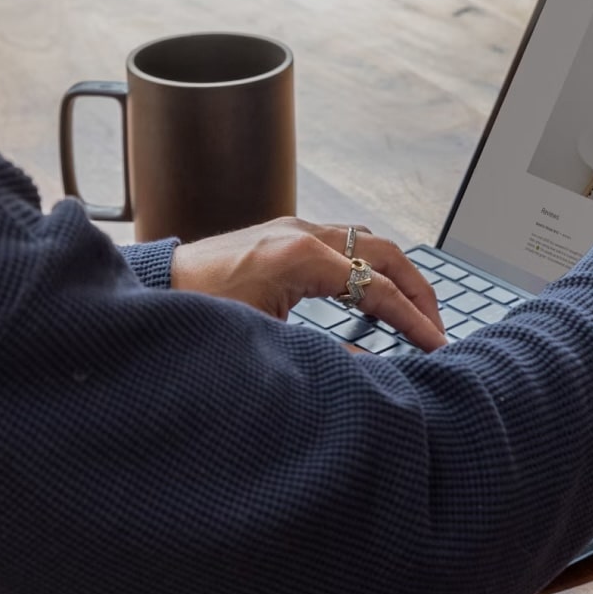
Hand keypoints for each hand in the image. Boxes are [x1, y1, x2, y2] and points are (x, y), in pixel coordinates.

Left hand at [170, 218, 446, 350]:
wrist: (155, 290)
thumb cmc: (198, 315)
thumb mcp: (266, 343)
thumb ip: (325, 353)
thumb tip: (370, 366)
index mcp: (301, 258)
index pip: (378, 288)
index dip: (413, 320)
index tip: (437, 345)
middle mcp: (303, 233)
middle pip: (386, 253)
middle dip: (418, 291)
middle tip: (437, 327)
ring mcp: (295, 227)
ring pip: (369, 241)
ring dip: (397, 275)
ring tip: (415, 311)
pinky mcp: (285, 233)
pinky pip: (346, 242)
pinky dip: (370, 265)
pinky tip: (373, 294)